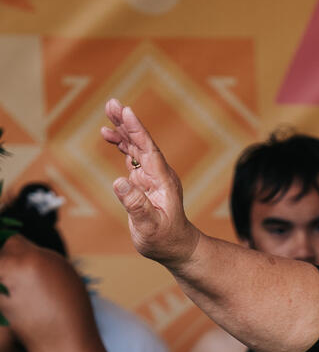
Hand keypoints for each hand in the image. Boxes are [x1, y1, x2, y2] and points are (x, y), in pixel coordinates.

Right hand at [101, 99, 199, 268]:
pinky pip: (132, 156)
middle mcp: (159, 174)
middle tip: (111, 103)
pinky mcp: (145, 181)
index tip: (127, 111)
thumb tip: (119, 182)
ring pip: (137, 146)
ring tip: (108, 111)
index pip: (149, 150)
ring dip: (123, 129)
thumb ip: (136, 205)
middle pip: (142, 142)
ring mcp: (152, 176)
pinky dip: (122, 144)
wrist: (176, 248)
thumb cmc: (165, 240)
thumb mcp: (149, 227)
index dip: (138, 130)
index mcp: (162, 181)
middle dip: (127, 122)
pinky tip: (109, 135)